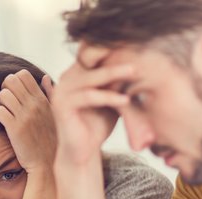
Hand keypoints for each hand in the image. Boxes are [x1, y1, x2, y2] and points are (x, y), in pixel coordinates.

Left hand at [0, 70, 56, 173]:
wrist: (47, 163)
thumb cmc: (50, 139)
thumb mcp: (54, 113)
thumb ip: (50, 93)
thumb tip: (44, 77)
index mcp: (43, 99)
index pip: (23, 74)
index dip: (15, 80)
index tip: (16, 92)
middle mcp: (34, 105)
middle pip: (10, 80)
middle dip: (5, 88)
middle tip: (8, 101)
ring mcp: (24, 117)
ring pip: (3, 95)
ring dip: (1, 102)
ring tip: (7, 112)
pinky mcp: (15, 129)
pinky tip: (4, 122)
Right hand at [52, 46, 133, 165]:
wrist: (84, 152)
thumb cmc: (99, 124)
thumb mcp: (111, 97)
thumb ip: (117, 81)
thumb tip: (141, 60)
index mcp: (76, 73)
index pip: (91, 52)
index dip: (110, 46)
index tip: (134, 42)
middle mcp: (65, 78)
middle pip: (90, 60)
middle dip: (114, 56)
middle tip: (137, 52)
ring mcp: (61, 91)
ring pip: (90, 77)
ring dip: (114, 73)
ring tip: (134, 71)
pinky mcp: (60, 106)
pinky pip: (89, 97)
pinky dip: (108, 97)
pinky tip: (125, 99)